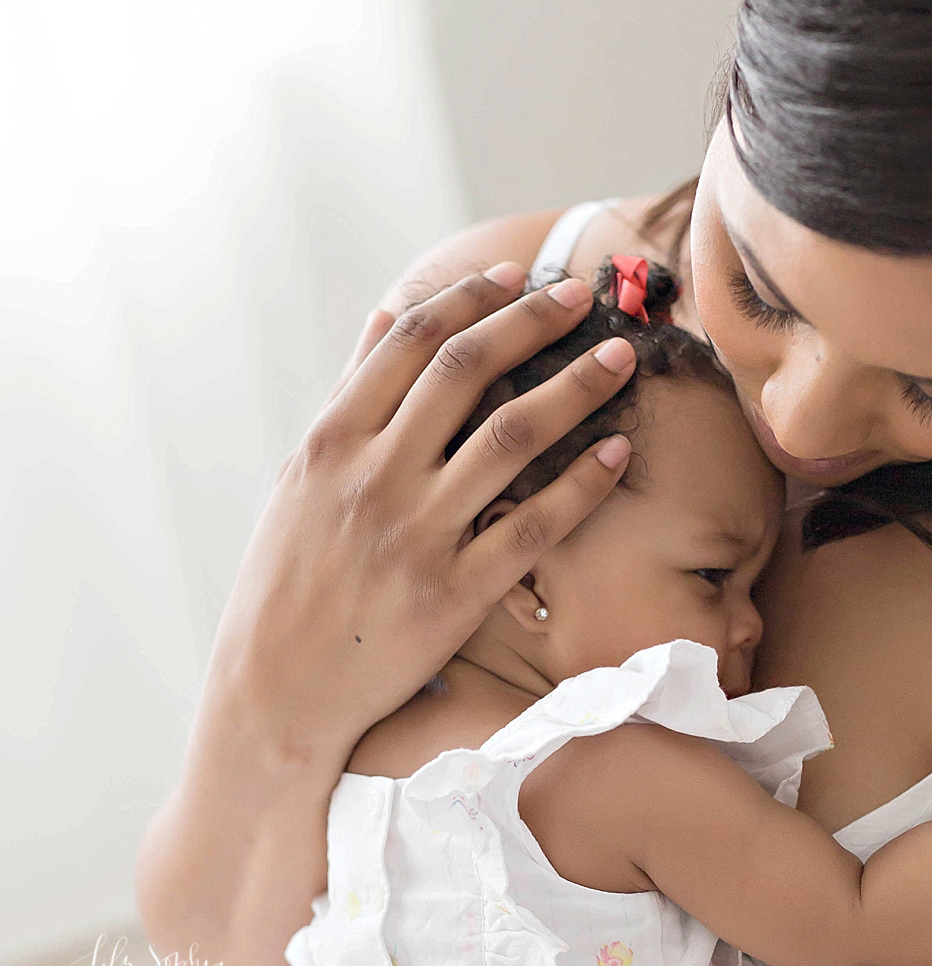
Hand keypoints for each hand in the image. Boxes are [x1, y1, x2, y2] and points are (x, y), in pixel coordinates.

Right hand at [206, 268, 637, 768]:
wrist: (278, 690)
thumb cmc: (289, 580)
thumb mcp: (301, 478)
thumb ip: (350, 396)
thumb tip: (388, 316)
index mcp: (331, 441)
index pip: (410, 343)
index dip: (471, 299)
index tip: (518, 275)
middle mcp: (374, 477)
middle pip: (466, 370)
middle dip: (532, 321)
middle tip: (583, 297)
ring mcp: (417, 534)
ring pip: (511, 436)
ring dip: (574, 387)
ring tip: (619, 358)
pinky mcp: (455, 593)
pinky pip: (534, 525)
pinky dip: (581, 483)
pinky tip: (617, 451)